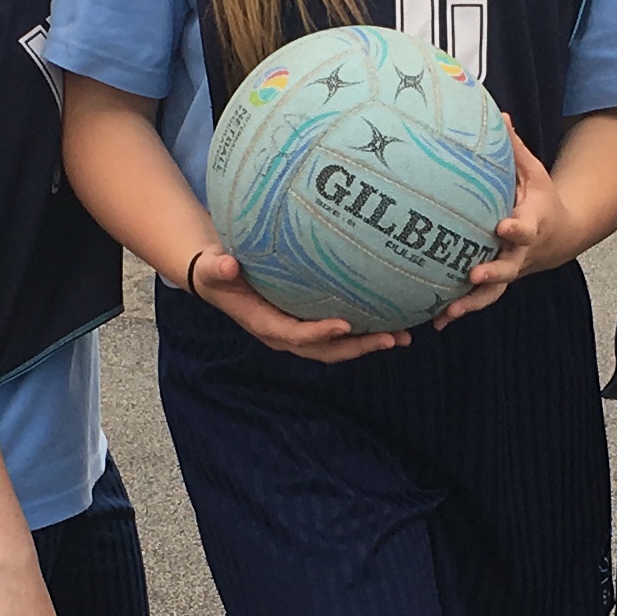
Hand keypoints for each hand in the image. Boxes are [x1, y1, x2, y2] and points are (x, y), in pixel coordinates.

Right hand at [187, 245, 400, 363]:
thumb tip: (228, 265)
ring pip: (337, 346)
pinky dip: (364, 332)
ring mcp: (299, 332)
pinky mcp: (309, 322)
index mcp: (265, 324)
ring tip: (402, 337)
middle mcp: (285, 335)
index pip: (295, 334)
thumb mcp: (214, 268)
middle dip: (358, 347)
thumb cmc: (218, 271)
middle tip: (391, 338)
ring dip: (369, 344)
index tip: (345, 325)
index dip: (320, 333)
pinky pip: (338, 333)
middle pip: (326, 350)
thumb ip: (220, 268)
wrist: (220, 277)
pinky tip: (392, 321)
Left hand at [435, 133, 558, 325]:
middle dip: (493, 272)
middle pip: (510, 266)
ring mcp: (511, 270)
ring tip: (449, 312)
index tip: (501, 226)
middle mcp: (522, 252)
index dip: (516, 227)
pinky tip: (437, 320)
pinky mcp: (499, 283)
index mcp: (532, 222)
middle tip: (474, 275)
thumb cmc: (539, 198)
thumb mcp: (534, 172)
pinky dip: (461, 310)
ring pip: (494, 292)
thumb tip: (499, 113)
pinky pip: (480, 300)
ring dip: (473, 303)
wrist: (559, 236)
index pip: (525, 226)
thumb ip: (514, 148)